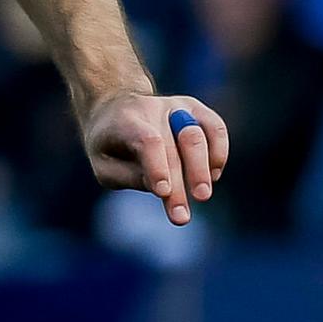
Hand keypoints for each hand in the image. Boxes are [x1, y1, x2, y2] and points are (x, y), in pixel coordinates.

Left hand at [86, 93, 226, 226]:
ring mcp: (177, 106)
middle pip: (176, 143)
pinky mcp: (197, 110)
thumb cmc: (109, 145)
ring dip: (202, 169)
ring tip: (202, 196)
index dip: (158, 167)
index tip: (163, 193)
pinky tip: (213, 176)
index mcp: (125, 120)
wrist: (114, 110)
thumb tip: (163, 190)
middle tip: (182, 215)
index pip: (148, 141)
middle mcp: (152, 108)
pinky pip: (217, 129)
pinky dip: (218, 153)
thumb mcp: (104, 165)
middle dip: (182, 180)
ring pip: (199, 133)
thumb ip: (128, 176)